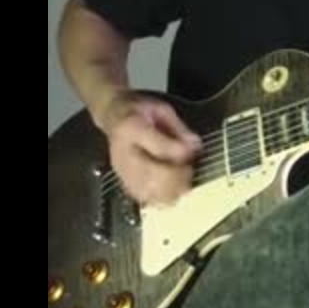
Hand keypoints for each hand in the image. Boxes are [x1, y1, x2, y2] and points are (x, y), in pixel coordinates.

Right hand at [98, 91, 201, 205]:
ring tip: (182, 180)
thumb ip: (179, 129)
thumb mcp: (162, 110)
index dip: (181, 153)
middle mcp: (123, 152)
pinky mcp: (123, 180)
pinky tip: (171, 190)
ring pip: (148, 191)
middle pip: (153, 174)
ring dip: (171, 190)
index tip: (192, 151)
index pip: (159, 147)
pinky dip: (161, 197)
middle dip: (177, 175)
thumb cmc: (139, 112)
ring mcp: (122, 169)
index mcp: (132, 127)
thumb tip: (194, 146)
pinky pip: (143, 197)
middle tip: (189, 168)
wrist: (114, 116)